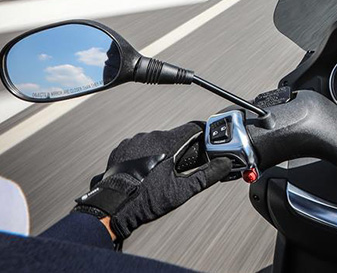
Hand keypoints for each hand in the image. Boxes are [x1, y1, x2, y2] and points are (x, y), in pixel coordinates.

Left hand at [73, 122, 231, 240]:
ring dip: (163, 152)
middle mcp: (150, 137)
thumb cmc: (145, 200)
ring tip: (161, 174)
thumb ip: (207, 175)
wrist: (113, 208)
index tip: (206, 144)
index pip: (193, 128)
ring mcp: (134, 141)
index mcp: (167, 143)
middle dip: (181, 149)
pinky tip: (146, 172)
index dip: (203, 136)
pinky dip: (146, 155)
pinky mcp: (122, 148)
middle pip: (175, 136)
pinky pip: (140, 146)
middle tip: (182, 167)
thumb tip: (224, 165)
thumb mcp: (182, 190)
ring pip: (157, 141)